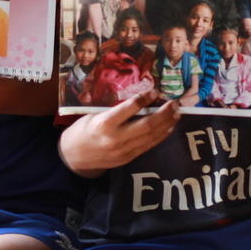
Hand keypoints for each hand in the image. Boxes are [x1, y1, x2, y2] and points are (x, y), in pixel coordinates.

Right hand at [59, 92, 179, 176]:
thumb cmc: (83, 130)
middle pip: (146, 124)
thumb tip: (139, 99)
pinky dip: (161, 136)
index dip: (145, 98)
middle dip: (164, 113)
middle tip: (175, 103)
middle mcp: (115, 138)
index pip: (129, 108)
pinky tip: (168, 127)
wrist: (73, 156)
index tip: (155, 91)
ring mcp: (123, 151)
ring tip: (177, 113)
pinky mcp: (128, 158)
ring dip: (167, 124)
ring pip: (151, 136)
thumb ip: (115, 110)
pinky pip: (148, 146)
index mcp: (104, 124)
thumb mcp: (94, 115)